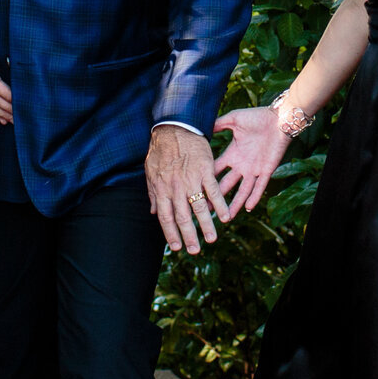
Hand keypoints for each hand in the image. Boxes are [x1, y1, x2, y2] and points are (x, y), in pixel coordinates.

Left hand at [146, 125, 225, 253]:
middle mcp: (176, 188)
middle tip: (194, 251)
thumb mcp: (150, 172)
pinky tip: (226, 217)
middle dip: (189, 236)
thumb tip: (152, 212)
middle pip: (183, 217)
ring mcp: (191, 180)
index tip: (177, 247)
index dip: (171, 233)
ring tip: (211, 239)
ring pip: (199, 208)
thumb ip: (152, 193)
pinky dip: (221, 205)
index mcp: (161, 189)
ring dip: (206, 225)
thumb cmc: (161, 149)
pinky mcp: (206, 170)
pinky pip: (214, 191)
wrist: (174, 127)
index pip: (166, 217)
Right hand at [211, 106, 292, 216]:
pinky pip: (260, 186)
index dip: (205, 180)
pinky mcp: (267, 170)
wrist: (278, 119)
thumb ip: (218, 124)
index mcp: (232, 154)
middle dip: (216, 197)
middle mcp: (241, 165)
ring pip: (243, 190)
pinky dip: (255, 197)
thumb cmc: (257, 117)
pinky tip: (248, 207)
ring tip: (227, 217)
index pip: (215, 170)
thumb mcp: (234, 119)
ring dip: (235, 203)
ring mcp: (254, 169)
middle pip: (225, 185)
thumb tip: (201, 126)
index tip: (193, 190)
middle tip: (205, 210)